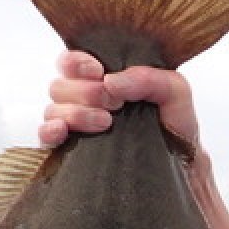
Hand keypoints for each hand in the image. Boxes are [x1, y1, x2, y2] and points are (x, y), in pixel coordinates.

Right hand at [38, 50, 199, 155]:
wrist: (182, 166)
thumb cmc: (175, 125)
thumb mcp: (175, 92)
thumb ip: (150, 78)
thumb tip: (111, 82)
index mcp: (104, 79)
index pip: (72, 61)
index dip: (78, 62)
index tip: (99, 71)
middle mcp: (85, 100)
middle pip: (60, 85)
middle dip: (84, 91)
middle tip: (113, 103)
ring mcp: (77, 126)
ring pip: (54, 109)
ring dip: (76, 113)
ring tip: (106, 122)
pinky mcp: (71, 151)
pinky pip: (46, 137)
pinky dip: (49, 131)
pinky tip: (63, 131)